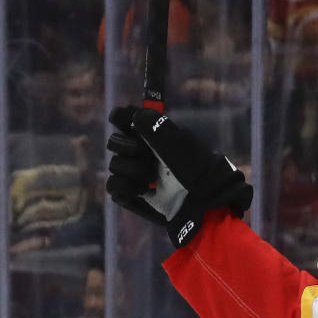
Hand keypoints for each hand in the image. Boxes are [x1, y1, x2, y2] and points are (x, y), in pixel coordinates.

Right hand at [106, 106, 251, 246]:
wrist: (204, 202)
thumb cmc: (197, 169)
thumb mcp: (180, 143)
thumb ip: (156, 126)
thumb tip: (134, 115)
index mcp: (154, 136)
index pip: (126, 119)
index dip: (120, 117)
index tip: (120, 118)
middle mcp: (143, 153)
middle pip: (114, 141)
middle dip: (125, 145)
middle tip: (141, 151)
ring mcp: (136, 174)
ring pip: (115, 164)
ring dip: (132, 169)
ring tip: (152, 178)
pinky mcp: (132, 195)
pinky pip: (113, 186)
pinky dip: (125, 187)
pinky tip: (143, 190)